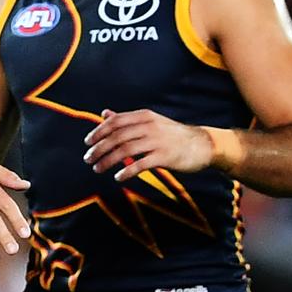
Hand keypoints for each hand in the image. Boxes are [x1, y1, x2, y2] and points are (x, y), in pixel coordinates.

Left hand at [83, 109, 212, 180]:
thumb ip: (127, 119)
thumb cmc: (172, 134)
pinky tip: (118, 177)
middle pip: (117, 137)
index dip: (99, 132)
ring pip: (125, 151)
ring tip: (97, 169)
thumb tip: (105, 114)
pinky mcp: (165, 157)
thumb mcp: (150, 121)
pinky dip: (127, 171)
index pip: (115, 122)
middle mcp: (149, 126)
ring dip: (108, 161)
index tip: (87, 142)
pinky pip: (140, 164)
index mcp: (144, 116)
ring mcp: (157, 141)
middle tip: (88, 159)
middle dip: (99, 148)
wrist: (203, 145)